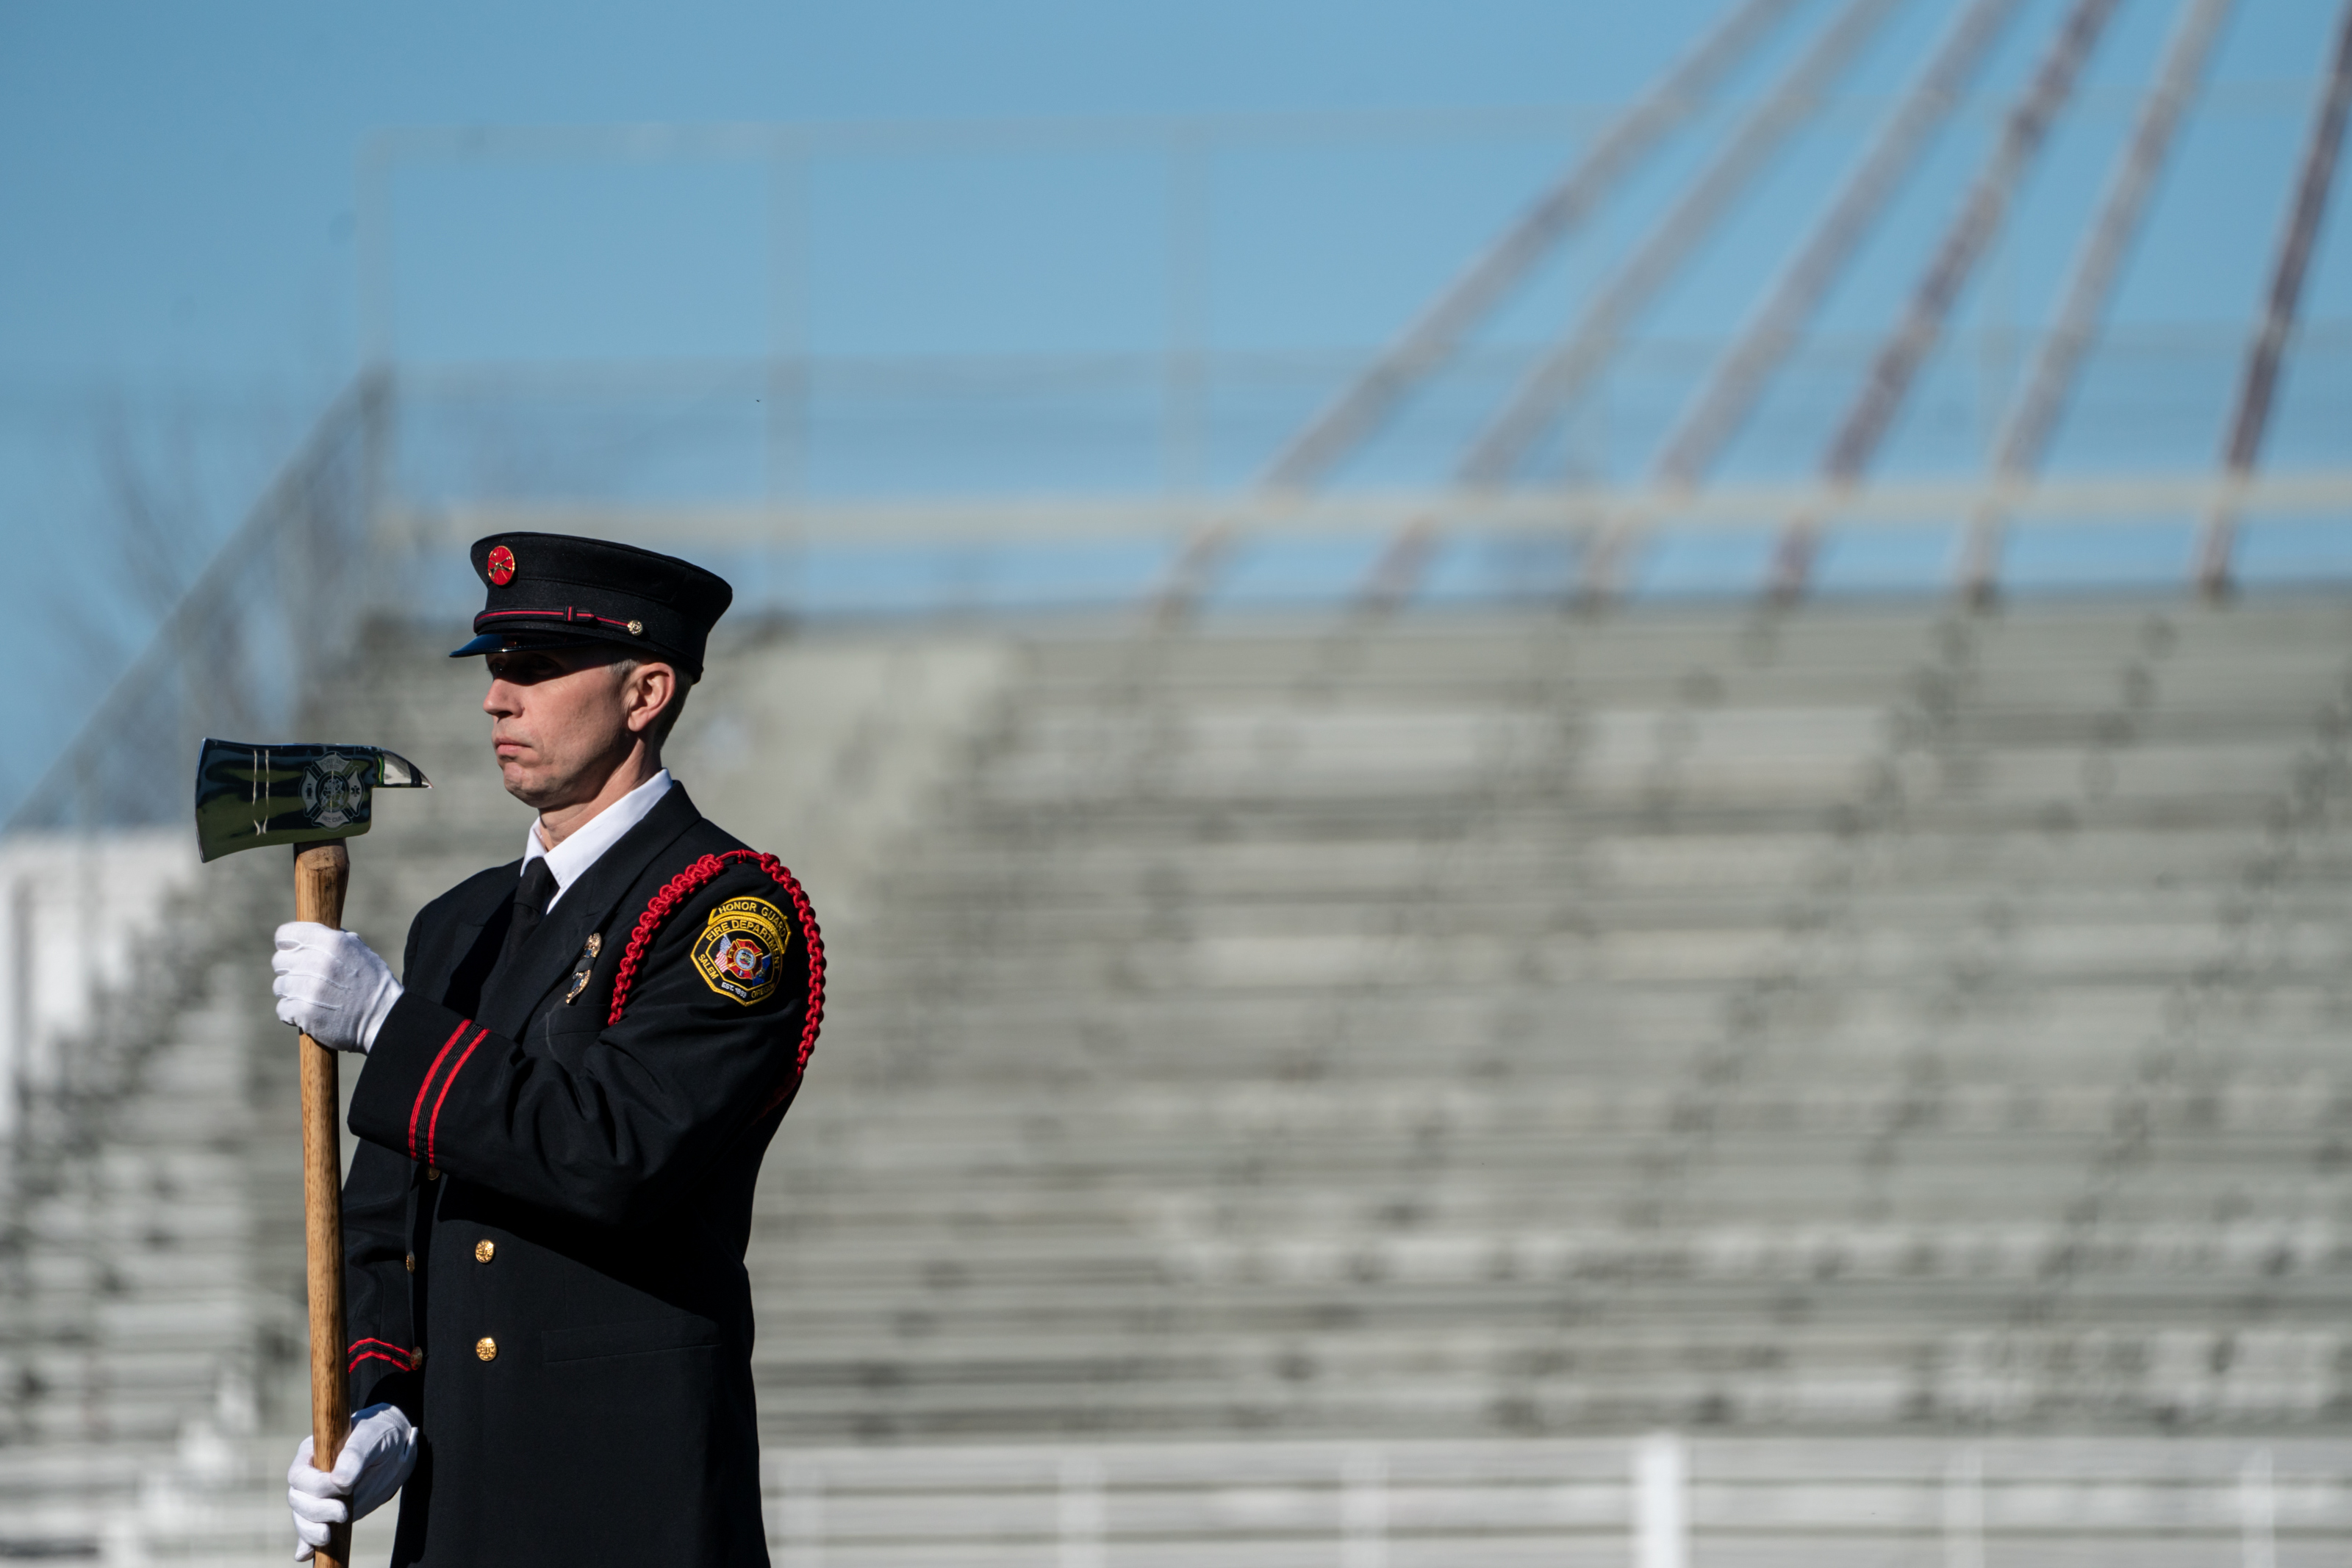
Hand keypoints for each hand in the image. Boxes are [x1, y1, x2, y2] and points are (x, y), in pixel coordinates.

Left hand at [272, 923, 402, 1052]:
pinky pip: (282, 1008)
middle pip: (279, 961)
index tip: (295, 953)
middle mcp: (318, 962)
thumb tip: (309, 936)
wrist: (383, 1019)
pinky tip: (310, 1012)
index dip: (288, 945)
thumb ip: (333, 940)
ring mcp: (309, 988)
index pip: (285, 934)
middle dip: (290, 971)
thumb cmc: (372, 984)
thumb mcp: (359, 951)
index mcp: (331, 941)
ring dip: (292, 993)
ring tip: (312, 998)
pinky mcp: (303, 1012)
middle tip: (306, 980)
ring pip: (280, 986)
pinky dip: (293, 1014)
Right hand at [286, 1402, 417, 1559]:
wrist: (396, 1448)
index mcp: (314, 1452)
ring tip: (328, 1536)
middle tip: (343, 1513)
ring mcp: (318, 1496)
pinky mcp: (328, 1513)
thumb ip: (356, 1454)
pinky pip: (310, 1531)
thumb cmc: (381, 1434)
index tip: (342, 1488)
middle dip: (316, 1511)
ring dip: (310, 1531)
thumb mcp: (373, 1436)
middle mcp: (311, 1475)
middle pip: (297, 1500)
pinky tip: (304, 1555)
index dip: (315, 1486)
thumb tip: (339, 1480)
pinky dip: (306, 1544)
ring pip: (302, 1518)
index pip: (299, 1475)